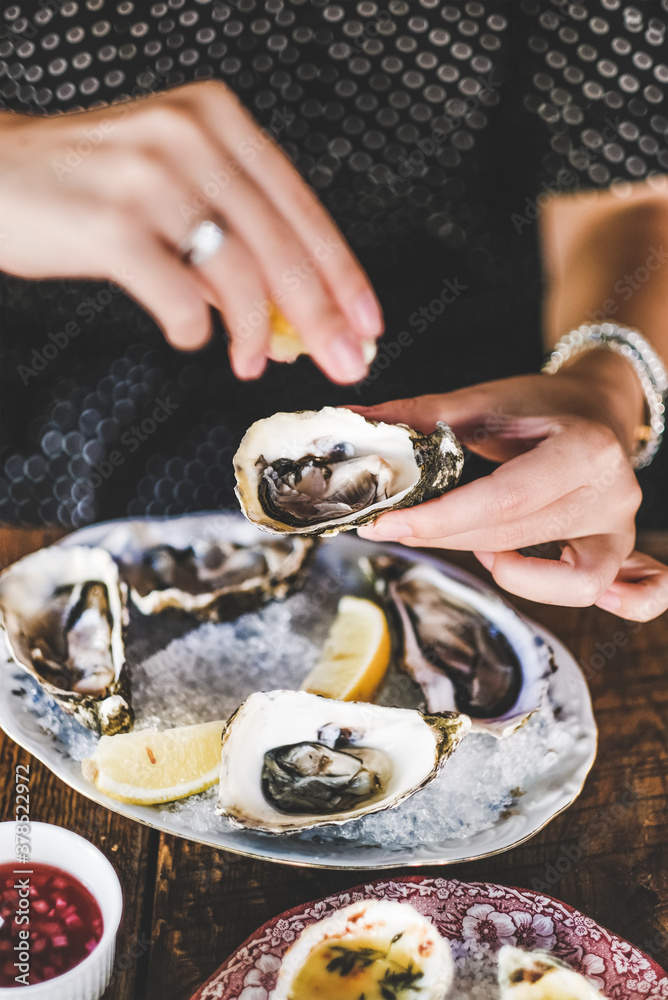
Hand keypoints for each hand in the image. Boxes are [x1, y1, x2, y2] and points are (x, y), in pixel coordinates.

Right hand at [0, 82, 381, 381]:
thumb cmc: (87, 187)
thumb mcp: (173, 189)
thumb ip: (233, 241)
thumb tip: (293, 321)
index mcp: (217, 120)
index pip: (301, 205)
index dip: (343, 271)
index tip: (368, 319)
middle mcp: (189, 136)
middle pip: (282, 243)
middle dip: (321, 315)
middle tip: (345, 360)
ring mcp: (150, 175)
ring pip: (238, 272)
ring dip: (254, 333)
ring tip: (250, 363)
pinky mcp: (111, 222)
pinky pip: (178, 295)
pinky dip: (191, 327)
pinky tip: (188, 333)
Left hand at [355, 356, 667, 619]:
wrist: (596, 409)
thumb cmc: (541, 406)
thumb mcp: (486, 400)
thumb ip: (424, 416)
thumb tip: (358, 421)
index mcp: (584, 451)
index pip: (502, 501)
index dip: (438, 519)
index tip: (383, 524)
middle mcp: (612, 496)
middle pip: (513, 539)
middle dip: (442, 537)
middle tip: (392, 526)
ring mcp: (621, 530)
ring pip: (553, 579)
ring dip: (499, 568)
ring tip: (471, 540)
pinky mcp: (618, 553)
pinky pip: (614, 597)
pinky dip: (565, 594)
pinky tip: (518, 574)